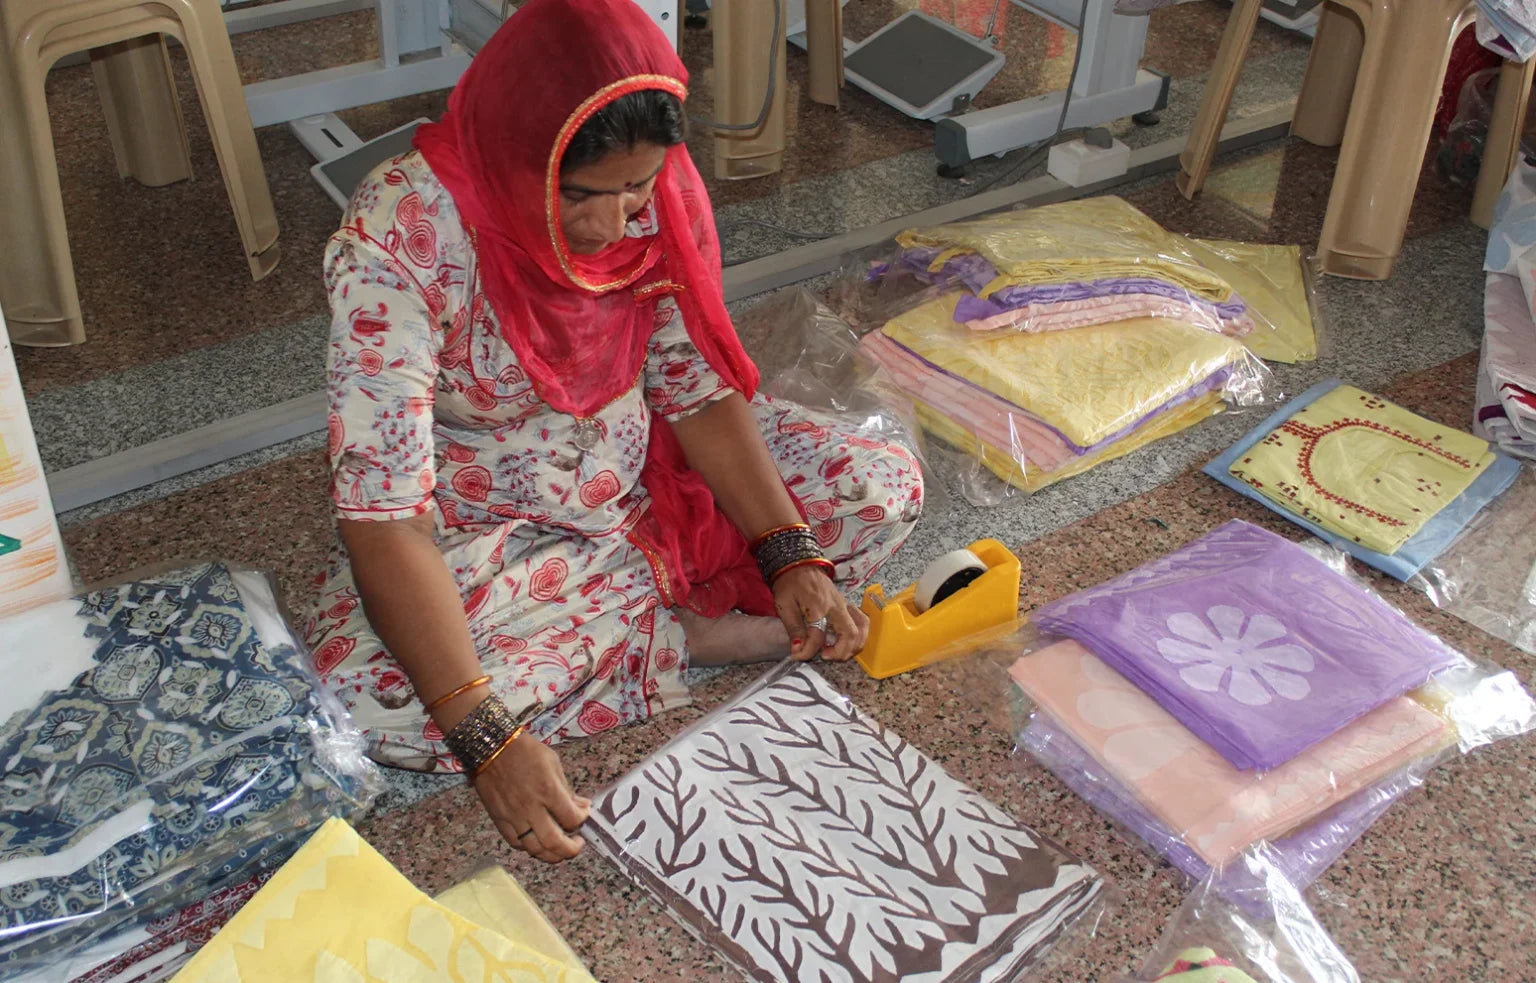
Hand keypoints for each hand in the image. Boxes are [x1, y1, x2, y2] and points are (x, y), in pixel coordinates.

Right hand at [472, 735, 589, 862]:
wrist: (492, 747)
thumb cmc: (525, 751)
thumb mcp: (553, 763)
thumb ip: (567, 789)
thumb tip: (581, 806)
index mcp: (548, 791)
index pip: (572, 819)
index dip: (582, 820)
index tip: (584, 814)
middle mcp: (532, 809)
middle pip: (554, 843)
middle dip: (571, 849)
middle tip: (577, 844)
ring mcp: (514, 817)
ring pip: (534, 849)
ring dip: (551, 854)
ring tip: (560, 849)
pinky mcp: (499, 820)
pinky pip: (516, 843)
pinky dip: (530, 847)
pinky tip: (538, 842)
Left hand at [772, 565, 868, 661]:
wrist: (798, 565)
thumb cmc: (789, 584)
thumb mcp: (784, 605)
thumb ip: (793, 629)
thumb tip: (798, 651)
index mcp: (818, 605)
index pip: (818, 637)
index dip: (807, 651)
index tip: (797, 655)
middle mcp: (836, 605)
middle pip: (850, 634)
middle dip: (840, 652)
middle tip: (824, 655)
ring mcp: (844, 604)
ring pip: (861, 628)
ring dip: (853, 645)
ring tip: (837, 652)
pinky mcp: (847, 605)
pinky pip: (861, 622)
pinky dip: (858, 635)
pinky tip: (845, 641)